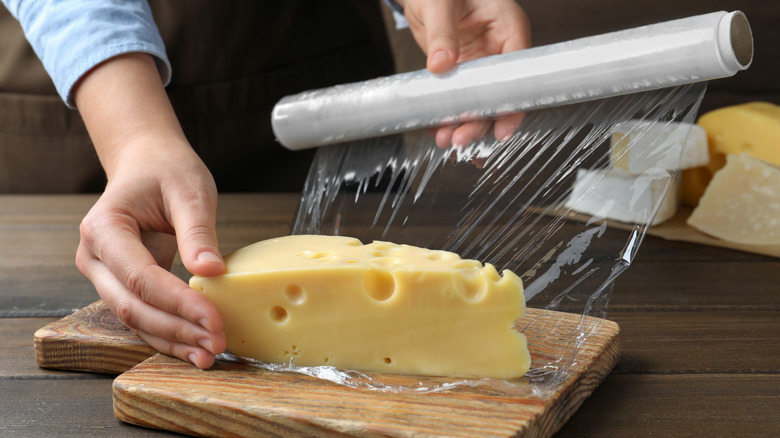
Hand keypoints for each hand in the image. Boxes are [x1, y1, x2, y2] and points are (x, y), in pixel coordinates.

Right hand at [73, 54, 225, 367]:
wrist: (147, 163)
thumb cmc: (167, 171)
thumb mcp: (190, 191)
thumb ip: (198, 231)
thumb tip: (211, 271)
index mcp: (104, 228)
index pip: (140, 277)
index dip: (178, 303)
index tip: (215, 319)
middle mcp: (94, 257)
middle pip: (133, 306)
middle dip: (177, 329)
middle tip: (218, 343)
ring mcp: (103, 275)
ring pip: (135, 319)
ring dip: (173, 340)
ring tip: (210, 354)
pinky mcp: (120, 286)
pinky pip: (143, 316)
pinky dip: (169, 334)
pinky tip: (196, 346)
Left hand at [398, 0, 530, 147]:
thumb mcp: (440, 4)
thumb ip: (442, 33)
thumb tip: (442, 65)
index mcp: (507, 25)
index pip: (517, 69)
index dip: (512, 101)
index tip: (502, 127)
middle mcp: (497, 46)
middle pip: (498, 92)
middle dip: (482, 119)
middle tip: (462, 139)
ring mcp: (479, 60)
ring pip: (479, 100)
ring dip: (464, 122)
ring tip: (447, 139)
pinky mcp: (461, 69)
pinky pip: (460, 96)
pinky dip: (449, 113)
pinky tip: (438, 128)